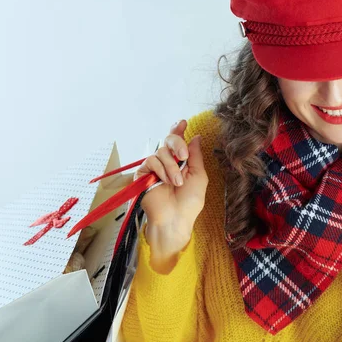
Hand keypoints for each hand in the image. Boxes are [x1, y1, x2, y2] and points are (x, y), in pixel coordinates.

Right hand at [134, 120, 207, 260]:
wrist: (175, 218)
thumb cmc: (189, 202)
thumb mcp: (198, 176)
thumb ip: (195, 156)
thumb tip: (196, 137)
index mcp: (181, 162)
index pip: (177, 142)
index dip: (178, 130)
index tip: (183, 122)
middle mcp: (167, 162)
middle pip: (168, 140)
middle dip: (177, 143)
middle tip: (184, 156)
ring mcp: (154, 168)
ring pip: (161, 152)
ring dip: (171, 166)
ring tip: (177, 182)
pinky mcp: (143, 174)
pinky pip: (151, 161)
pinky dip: (161, 170)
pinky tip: (166, 182)